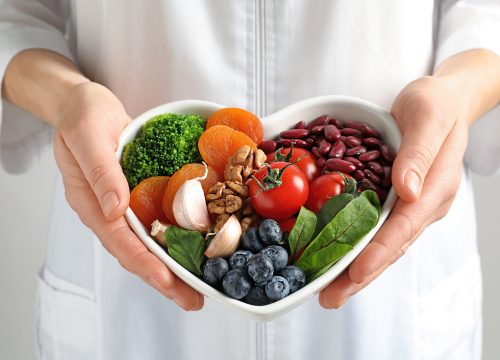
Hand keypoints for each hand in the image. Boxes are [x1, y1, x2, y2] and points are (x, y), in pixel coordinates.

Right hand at [53, 82, 202, 309]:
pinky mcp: (139, 194)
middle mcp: (109, 210)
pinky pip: (158, 221)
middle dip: (165, 278)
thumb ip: (100, 171)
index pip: (119, 241)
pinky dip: (176, 238)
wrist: (85, 103)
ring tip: (199, 284)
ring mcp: (124, 205)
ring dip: (173, 265)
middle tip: (193, 299)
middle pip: (137, 252)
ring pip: (149, 242)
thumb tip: (116, 209)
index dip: (143, 263)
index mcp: (91, 202)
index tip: (166, 280)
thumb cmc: (82, 115)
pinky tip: (197, 247)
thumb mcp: (88, 135)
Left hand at [319, 76, 468, 307]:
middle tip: (329, 298)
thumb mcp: (428, 117)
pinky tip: (336, 258)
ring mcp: (411, 204)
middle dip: (361, 275)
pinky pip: (376, 229)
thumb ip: (419, 153)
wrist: (442, 101)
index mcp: (435, 187)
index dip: (379, 251)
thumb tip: (408, 191)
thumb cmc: (435, 104)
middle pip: (391, 246)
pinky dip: (356, 246)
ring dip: (355, 269)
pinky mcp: (397, 200)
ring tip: (328, 291)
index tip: (356, 273)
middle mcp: (423, 203)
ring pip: (382, 244)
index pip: (404, 227)